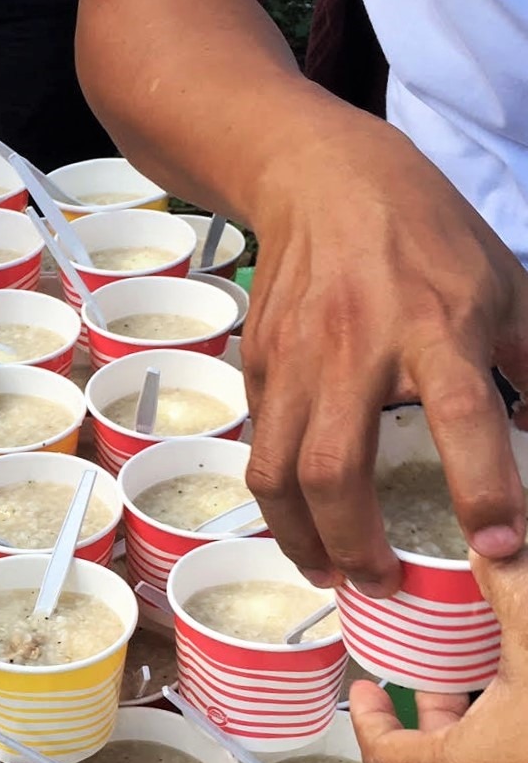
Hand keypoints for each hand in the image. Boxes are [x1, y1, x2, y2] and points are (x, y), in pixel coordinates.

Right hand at [243, 116, 527, 597]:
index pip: (461, 415)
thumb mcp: (505, 283)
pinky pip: (259, 450)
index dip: (482, 487)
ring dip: (303, 539)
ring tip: (331, 573)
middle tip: (384, 583)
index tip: (499, 547)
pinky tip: (302, 524)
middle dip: (357, 544)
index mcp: (436, 324)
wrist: (322, 179)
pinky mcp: (259, 366)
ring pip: (279, 474)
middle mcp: (356, 348)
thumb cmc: (426, 233)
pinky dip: (278, 502)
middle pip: (334, 470)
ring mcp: (296, 360)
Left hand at [351, 551, 527, 762]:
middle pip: (431, 755)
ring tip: (485, 666)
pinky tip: (525, 690)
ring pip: (476, 762)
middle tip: (433, 662)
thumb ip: (507, 593)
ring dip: (475, 716)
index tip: (365, 687)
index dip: (367, 718)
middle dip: (432, 705)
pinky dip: (507, 730)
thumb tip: (491, 547)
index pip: (384, 754)